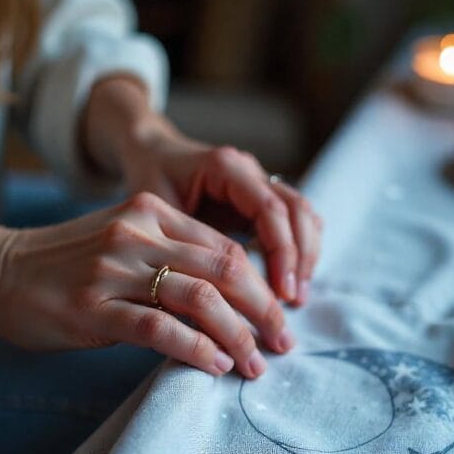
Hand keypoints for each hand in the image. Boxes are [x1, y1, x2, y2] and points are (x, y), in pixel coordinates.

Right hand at [0, 194, 293, 376]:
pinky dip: (196, 349)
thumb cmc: (67, 267)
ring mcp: (114, 269)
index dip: (263, 284)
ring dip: (238, 337)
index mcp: (152, 211)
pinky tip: (216, 366)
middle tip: (283, 343)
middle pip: (225, 268)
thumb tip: (230, 300)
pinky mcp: (93, 308)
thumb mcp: (124, 244)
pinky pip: (160, 328)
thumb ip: (172, 259)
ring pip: (200, 299)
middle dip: (263, 310)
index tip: (280, 316)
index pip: (226, 246)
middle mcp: (138, 232)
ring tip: (255, 365)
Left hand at [82, 78, 322, 305]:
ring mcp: (261, 181)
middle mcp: (250, 170)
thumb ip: (185, 245)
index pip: (269, 209)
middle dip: (300, 258)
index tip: (281, 292)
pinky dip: (297, 251)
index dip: (281, 252)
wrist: (149, 153)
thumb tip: (209, 297)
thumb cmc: (148, 181)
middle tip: (295, 299)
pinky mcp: (262, 198)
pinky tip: (289, 282)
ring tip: (296, 297)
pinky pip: (294, 221)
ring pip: (303, 214)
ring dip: (305, 256)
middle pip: (296, 210)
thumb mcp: (156, 212)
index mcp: (225, 168)